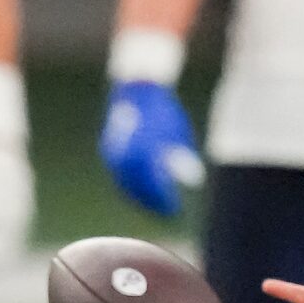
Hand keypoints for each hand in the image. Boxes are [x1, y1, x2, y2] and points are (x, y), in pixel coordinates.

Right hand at [99, 80, 203, 217]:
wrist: (137, 88)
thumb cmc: (162, 110)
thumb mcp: (178, 133)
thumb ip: (183, 157)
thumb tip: (194, 180)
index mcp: (144, 153)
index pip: (154, 187)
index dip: (165, 201)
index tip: (176, 210)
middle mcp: (126, 155)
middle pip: (139, 190)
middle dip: (153, 205)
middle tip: (167, 214)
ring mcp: (114, 154)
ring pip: (127, 186)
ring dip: (141, 199)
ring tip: (155, 208)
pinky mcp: (109, 151)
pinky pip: (120, 177)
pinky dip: (131, 188)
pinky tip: (143, 194)